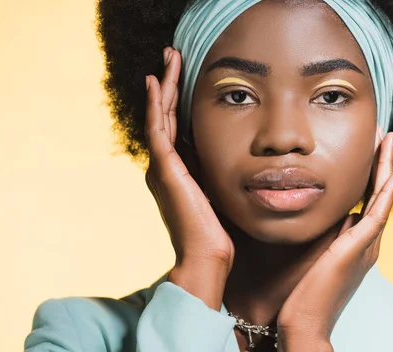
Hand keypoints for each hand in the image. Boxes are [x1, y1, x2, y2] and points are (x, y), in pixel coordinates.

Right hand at [144, 47, 233, 308]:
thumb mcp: (219, 193)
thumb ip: (218, 174)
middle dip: (170, 84)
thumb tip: (235, 160)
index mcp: (177, 171)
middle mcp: (165, 165)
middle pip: (166, 114)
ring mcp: (162, 166)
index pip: (176, 126)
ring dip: (165, 84)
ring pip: (160, 114)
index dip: (179, 99)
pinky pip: (158, 128)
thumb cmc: (218, 231)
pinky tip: (159, 82)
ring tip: (168, 57)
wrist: (208, 255)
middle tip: (172, 56)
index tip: (184, 75)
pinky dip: (157, 103)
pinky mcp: (165, 169)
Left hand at [277, 129, 392, 336]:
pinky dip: (387, 192)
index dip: (371, 175)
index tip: (371, 150)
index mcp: (356, 244)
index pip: (367, 201)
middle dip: (383, 164)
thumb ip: (326, 236)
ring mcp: (366, 246)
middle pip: (378, 195)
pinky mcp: (360, 249)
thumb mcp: (316, 257)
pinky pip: (378, 214)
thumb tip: (329, 215)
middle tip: (386, 136)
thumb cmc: (305, 294)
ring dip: (387, 168)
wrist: (306, 323)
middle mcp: (367, 243)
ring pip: (381, 199)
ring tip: (389, 141)